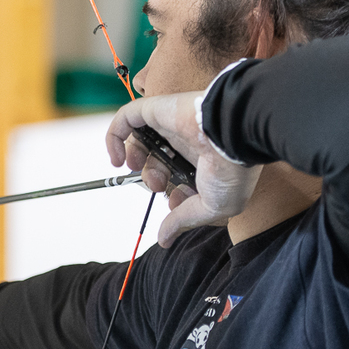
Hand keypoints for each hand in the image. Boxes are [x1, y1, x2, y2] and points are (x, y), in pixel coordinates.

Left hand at [105, 93, 261, 246]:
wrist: (234, 137)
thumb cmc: (233, 170)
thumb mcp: (211, 207)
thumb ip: (184, 220)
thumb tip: (165, 238)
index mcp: (205, 160)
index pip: (180, 173)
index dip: (171, 192)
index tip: (174, 204)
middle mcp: (187, 141)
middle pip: (159, 158)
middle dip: (152, 177)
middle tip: (158, 186)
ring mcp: (171, 124)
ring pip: (141, 139)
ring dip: (134, 159)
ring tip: (136, 170)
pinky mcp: (157, 109)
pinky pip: (126, 117)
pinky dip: (114, 137)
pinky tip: (117, 159)